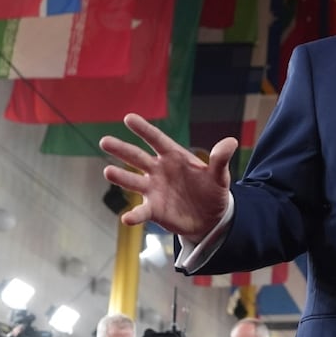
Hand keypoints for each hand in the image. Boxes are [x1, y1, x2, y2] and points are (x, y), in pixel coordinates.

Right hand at [100, 113, 237, 241]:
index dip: (144, 130)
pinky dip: (134, 215)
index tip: (129, 118)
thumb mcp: (219, 175)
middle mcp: (159, 170)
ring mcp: (153, 189)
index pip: (157, 140)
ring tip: (109, 172)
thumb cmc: (212, 190)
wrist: (210, 217)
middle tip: (105, 141)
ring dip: (121, 177)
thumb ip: (220, 159)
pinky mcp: (153, 209)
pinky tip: (127, 218)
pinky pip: (141, 211)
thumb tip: (231, 142)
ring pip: (133, 181)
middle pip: (137, 157)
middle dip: (122, 149)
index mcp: (174, 157)